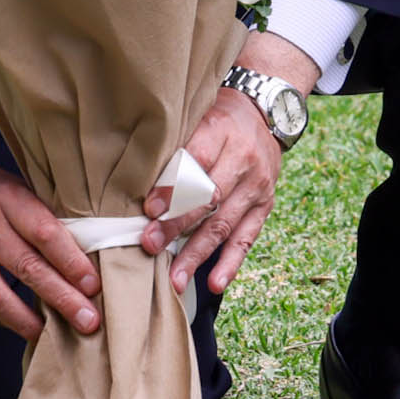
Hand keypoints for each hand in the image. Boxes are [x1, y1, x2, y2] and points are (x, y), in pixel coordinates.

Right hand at [0, 142, 99, 342]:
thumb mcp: (17, 191)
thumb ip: (43, 223)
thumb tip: (80, 267)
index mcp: (7, 199)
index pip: (45, 234)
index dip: (72, 263)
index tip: (94, 286)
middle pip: (27, 268)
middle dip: (62, 299)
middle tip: (88, 322)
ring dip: (27, 321)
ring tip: (51, 337)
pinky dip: (0, 319)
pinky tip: (19, 325)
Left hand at [139, 30, 315, 294]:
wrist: (266, 114)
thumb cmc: (218, 117)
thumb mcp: (197, 115)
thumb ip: (174, 144)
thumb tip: (133, 181)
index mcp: (221, 131)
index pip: (197, 161)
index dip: (174, 188)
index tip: (149, 209)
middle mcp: (243, 160)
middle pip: (209, 197)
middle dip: (178, 226)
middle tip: (150, 246)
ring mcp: (257, 187)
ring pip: (224, 224)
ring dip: (198, 254)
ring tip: (175, 279)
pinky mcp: (265, 206)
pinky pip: (247, 238)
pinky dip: (231, 263)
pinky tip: (215, 283)